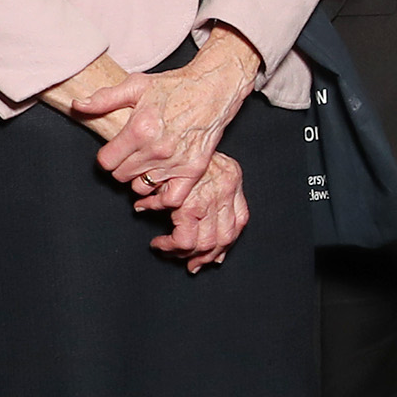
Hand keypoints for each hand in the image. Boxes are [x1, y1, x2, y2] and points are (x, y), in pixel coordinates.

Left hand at [78, 28, 260, 206]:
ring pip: (142, 188)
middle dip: (122, 167)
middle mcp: (156, 149)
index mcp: (139, 129)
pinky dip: (162, 199)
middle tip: (131, 155)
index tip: (115, 150)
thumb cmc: (175, 86)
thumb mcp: (136, 85)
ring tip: (146, 166)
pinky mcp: (194, 169)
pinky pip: (172, 198)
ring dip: (140, 179)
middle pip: (121, 176)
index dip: (107, 156)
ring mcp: (176, 161)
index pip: (106, 162)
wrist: (213, 88)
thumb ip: (104, 99)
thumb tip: (78, 105)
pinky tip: (158, 189)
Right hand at [150, 153, 247, 270]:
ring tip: (170, 251)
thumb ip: (203, 191)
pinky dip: (170, 246)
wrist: (157, 134)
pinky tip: (159, 244)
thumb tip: (207, 228)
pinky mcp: (188, 205)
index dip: (226, 242)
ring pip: (207, 243)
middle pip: (226, 237)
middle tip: (191, 263)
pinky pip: (185, 240)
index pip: (239, 221)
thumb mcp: (197, 166)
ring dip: (186, 254)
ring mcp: (210, 198)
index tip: (214, 255)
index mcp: (232, 177)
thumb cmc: (170, 149)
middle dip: (207, 255)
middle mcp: (227, 188)